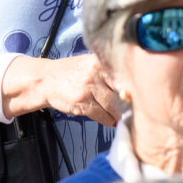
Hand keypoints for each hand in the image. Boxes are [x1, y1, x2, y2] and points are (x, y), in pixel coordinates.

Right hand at [1, 54, 121, 125]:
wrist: (45, 80)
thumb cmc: (69, 72)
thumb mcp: (89, 64)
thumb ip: (107, 71)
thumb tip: (129, 87)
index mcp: (99, 61)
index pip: (123, 74)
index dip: (131, 87)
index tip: (136, 94)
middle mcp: (94, 73)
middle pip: (120, 91)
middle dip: (125, 102)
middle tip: (128, 107)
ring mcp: (88, 88)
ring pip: (112, 105)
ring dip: (116, 113)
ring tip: (117, 115)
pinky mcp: (82, 102)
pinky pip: (101, 115)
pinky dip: (107, 120)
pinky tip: (109, 121)